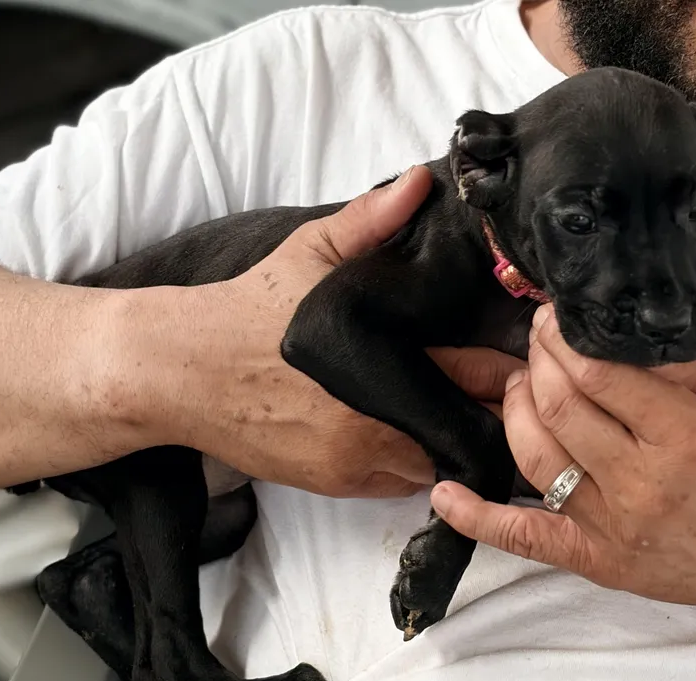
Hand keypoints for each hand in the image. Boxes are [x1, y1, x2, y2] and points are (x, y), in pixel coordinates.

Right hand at [141, 166, 522, 497]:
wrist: (184, 371)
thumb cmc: (248, 311)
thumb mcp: (310, 252)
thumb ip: (371, 220)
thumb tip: (422, 181)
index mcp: (383, 359)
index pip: (478, 377)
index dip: (502, 371)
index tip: (511, 362)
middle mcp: (377, 421)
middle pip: (467, 431)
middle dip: (480, 410)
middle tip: (475, 387)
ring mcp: (357, 460)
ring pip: (437, 464)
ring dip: (445, 441)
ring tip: (436, 408)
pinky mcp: (335, 484)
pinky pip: (399, 483)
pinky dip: (408, 461)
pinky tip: (394, 428)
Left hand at [431, 303, 695, 620]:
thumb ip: (691, 367)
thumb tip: (621, 342)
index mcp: (684, 438)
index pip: (597, 375)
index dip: (562, 339)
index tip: (551, 320)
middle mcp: (639, 484)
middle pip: (557, 407)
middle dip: (537, 363)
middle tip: (539, 345)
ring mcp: (608, 527)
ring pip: (532, 456)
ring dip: (513, 409)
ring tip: (521, 386)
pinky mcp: (592, 559)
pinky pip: (523, 538)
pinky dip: (477, 517)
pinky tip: (445, 495)